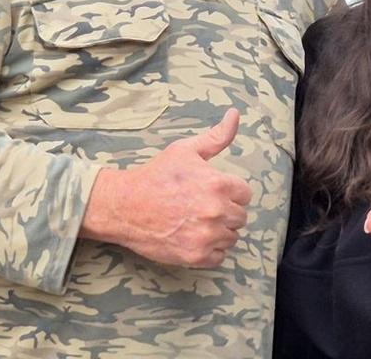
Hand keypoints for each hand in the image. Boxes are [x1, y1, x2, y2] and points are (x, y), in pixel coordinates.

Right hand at [81, 108, 251, 267]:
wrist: (125, 206)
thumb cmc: (156, 176)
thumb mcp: (186, 150)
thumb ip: (216, 136)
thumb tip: (235, 114)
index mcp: (218, 184)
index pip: (245, 194)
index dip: (230, 193)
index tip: (213, 192)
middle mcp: (216, 211)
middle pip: (240, 217)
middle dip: (225, 212)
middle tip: (202, 207)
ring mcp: (207, 236)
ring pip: (231, 237)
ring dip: (219, 231)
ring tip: (197, 222)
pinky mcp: (196, 256)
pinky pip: (219, 256)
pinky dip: (210, 250)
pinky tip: (194, 237)